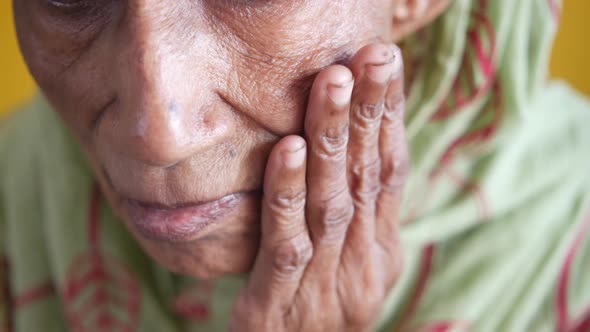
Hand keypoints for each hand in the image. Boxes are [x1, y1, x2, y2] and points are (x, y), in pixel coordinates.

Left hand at [230, 43, 408, 331]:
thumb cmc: (317, 310)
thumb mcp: (347, 262)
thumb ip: (354, 215)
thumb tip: (356, 148)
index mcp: (381, 251)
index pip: (390, 173)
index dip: (389, 117)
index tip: (385, 65)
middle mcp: (363, 265)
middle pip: (366, 179)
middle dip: (367, 114)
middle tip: (367, 58)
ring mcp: (326, 285)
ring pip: (331, 202)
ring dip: (331, 141)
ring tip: (330, 86)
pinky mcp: (280, 305)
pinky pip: (286, 244)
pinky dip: (286, 194)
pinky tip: (285, 149)